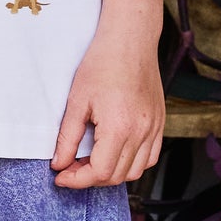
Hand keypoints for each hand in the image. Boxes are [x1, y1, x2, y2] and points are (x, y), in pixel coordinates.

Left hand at [51, 32, 163, 188]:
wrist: (130, 41)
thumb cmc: (102, 64)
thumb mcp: (76, 102)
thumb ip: (67, 138)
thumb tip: (60, 164)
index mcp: (119, 128)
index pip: (99, 173)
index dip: (77, 180)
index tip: (61, 176)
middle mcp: (141, 132)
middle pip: (116, 177)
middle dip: (90, 178)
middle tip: (71, 167)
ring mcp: (154, 128)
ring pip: (135, 171)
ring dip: (112, 174)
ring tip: (91, 161)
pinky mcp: (159, 122)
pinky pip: (150, 157)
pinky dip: (132, 163)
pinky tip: (115, 153)